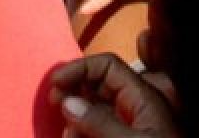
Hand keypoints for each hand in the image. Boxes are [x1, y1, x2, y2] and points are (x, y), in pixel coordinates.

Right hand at [50, 54, 181, 137]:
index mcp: (143, 99)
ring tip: (69, 137)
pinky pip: (97, 133)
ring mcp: (128, 129)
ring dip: (76, 123)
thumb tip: (68, 102)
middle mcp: (134, 109)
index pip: (108, 67)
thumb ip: (100, 122)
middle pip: (97, 88)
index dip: (80, 68)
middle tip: (55, 107)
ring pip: (93, 113)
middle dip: (74, 96)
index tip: (55, 84)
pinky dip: (83, 135)